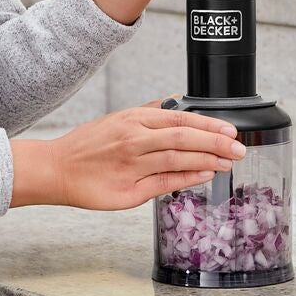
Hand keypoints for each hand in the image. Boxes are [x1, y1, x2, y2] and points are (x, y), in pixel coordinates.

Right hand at [19, 102, 246, 210]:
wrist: (57, 169)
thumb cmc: (87, 146)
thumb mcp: (116, 119)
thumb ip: (147, 114)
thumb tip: (173, 104)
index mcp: (133, 120)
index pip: (180, 119)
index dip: (209, 124)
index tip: (230, 129)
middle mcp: (134, 140)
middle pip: (183, 137)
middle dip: (216, 142)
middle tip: (239, 147)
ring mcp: (132, 165)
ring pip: (178, 159)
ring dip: (208, 159)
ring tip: (228, 161)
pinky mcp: (130, 191)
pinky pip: (166, 182)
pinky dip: (188, 177)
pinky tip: (205, 174)